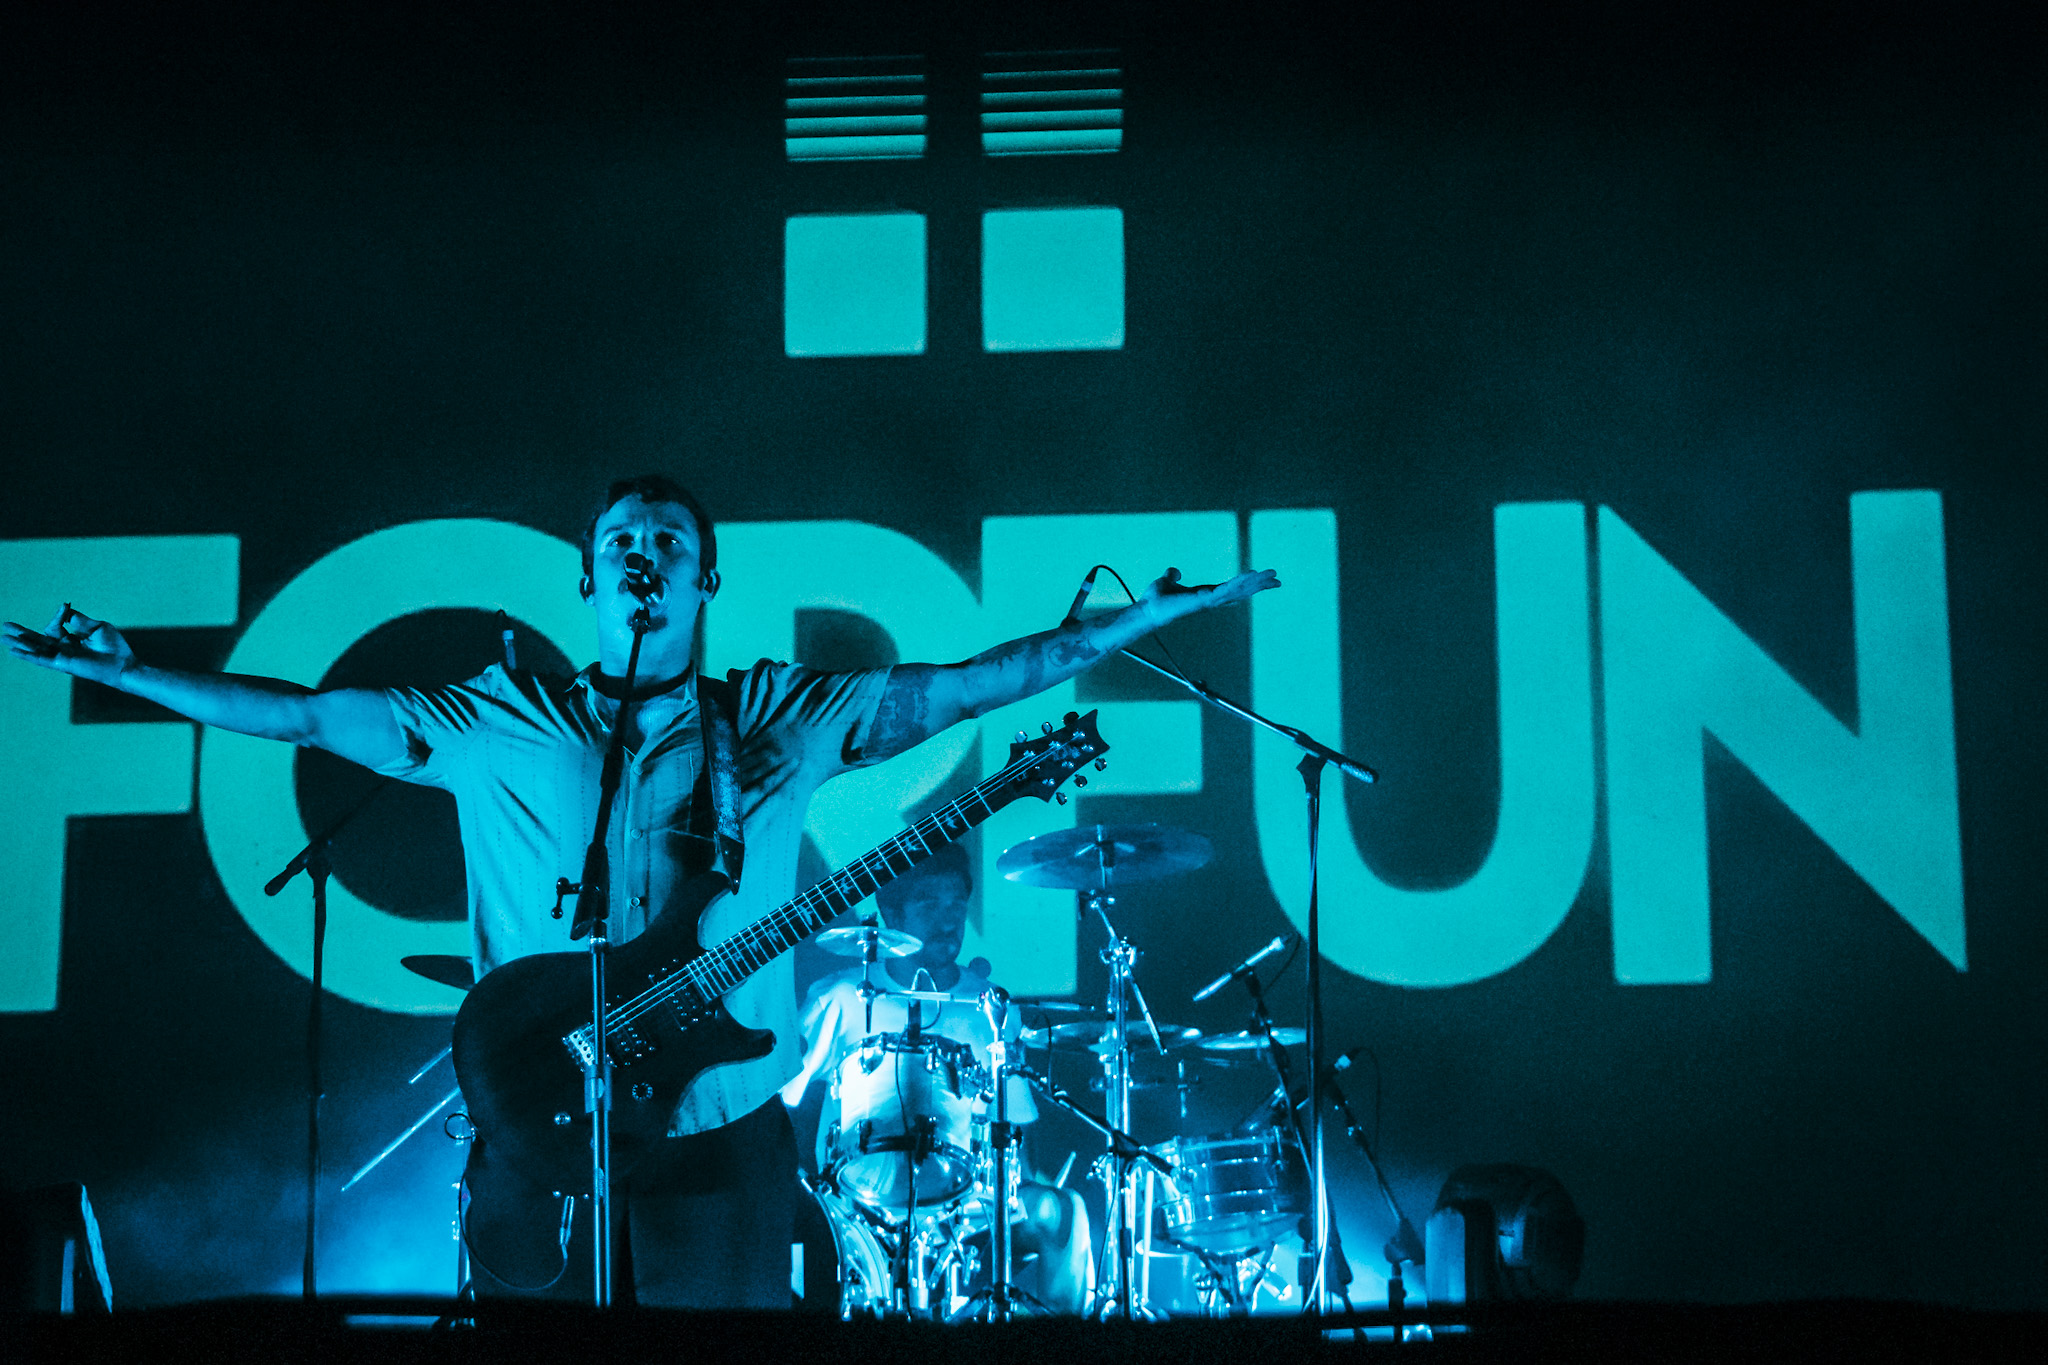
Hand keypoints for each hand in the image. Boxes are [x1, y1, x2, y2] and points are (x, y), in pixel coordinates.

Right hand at [3, 606, 135, 685]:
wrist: (121, 664)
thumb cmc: (114, 647)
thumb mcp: (96, 627)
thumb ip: (78, 619)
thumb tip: (64, 608)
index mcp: (73, 639)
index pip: (57, 625)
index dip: (59, 615)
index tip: (65, 606)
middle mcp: (65, 648)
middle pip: (39, 638)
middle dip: (22, 632)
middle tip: (6, 624)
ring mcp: (62, 656)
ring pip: (36, 648)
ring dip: (19, 642)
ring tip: (3, 637)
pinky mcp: (62, 663)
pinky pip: (41, 658)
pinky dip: (27, 654)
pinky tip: (14, 651)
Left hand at [1136, 566, 1280, 625]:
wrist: (1148, 609)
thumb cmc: (1156, 599)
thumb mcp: (1166, 582)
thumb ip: (1172, 576)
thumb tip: (1174, 571)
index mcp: (1206, 594)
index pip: (1232, 588)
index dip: (1247, 584)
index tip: (1262, 578)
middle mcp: (1211, 599)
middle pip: (1241, 591)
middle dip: (1259, 586)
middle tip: (1278, 580)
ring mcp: (1209, 601)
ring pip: (1239, 590)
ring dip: (1256, 583)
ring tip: (1273, 576)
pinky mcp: (1205, 600)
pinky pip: (1227, 590)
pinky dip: (1240, 582)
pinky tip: (1253, 576)